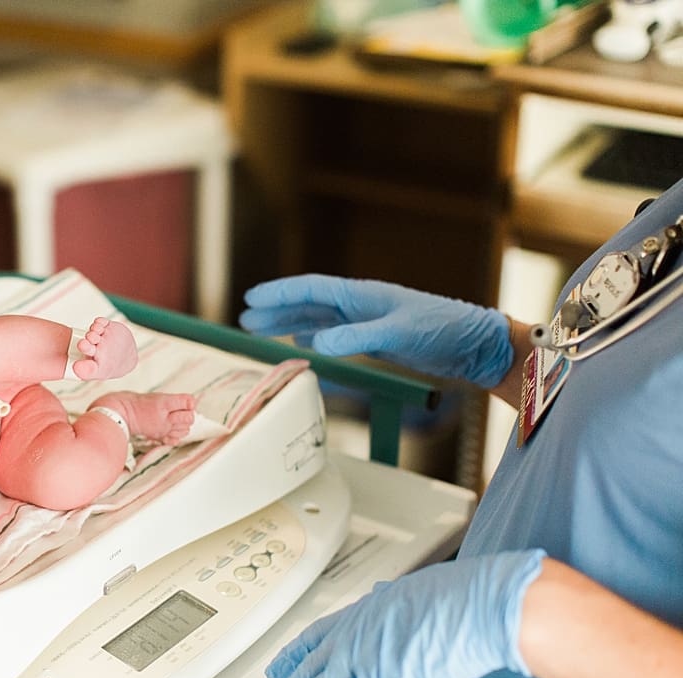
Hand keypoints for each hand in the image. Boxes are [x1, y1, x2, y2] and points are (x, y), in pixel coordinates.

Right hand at [240, 276, 512, 386]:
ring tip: (263, 331)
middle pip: (308, 303)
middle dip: (276, 310)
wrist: (476, 345)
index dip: (279, 293)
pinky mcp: (377, 338)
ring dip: (290, 323)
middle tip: (245, 320)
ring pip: (318, 319)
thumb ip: (354, 338)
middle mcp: (360, 304)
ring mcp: (368, 320)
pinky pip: (335, 334)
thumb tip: (311, 343)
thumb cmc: (443, 329)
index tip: (251, 299)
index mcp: (362, 295)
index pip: (311, 288)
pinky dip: (314, 337)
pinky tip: (303, 342)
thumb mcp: (396, 333)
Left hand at [264, 549, 544, 677]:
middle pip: (309, 670)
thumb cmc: (457, 596)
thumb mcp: (409, 590)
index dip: (292, 656)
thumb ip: (389, 602)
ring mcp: (364, 660)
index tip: (276, 668)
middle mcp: (354, 636)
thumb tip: (383, 597)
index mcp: (361, 613)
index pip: (314, 637)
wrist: (479, 606)